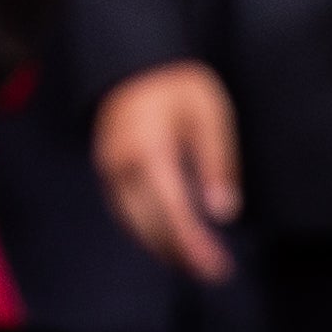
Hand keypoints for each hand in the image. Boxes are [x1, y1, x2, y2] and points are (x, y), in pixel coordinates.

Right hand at [92, 61, 241, 282]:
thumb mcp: (209, 115)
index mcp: (148, 149)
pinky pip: (125, 211)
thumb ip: (217, 164)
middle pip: (149, 224)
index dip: (194, 244)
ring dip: (164, 248)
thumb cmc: (179, 86)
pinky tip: (171, 241)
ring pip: (133, 223)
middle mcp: (122, 164)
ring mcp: (109, 168)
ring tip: (197, 265)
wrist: (136, 60)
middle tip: (216, 272)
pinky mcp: (108, 169)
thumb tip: (223, 213)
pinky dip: (147, 231)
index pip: (171, 210)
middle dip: (182, 254)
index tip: (218, 266)